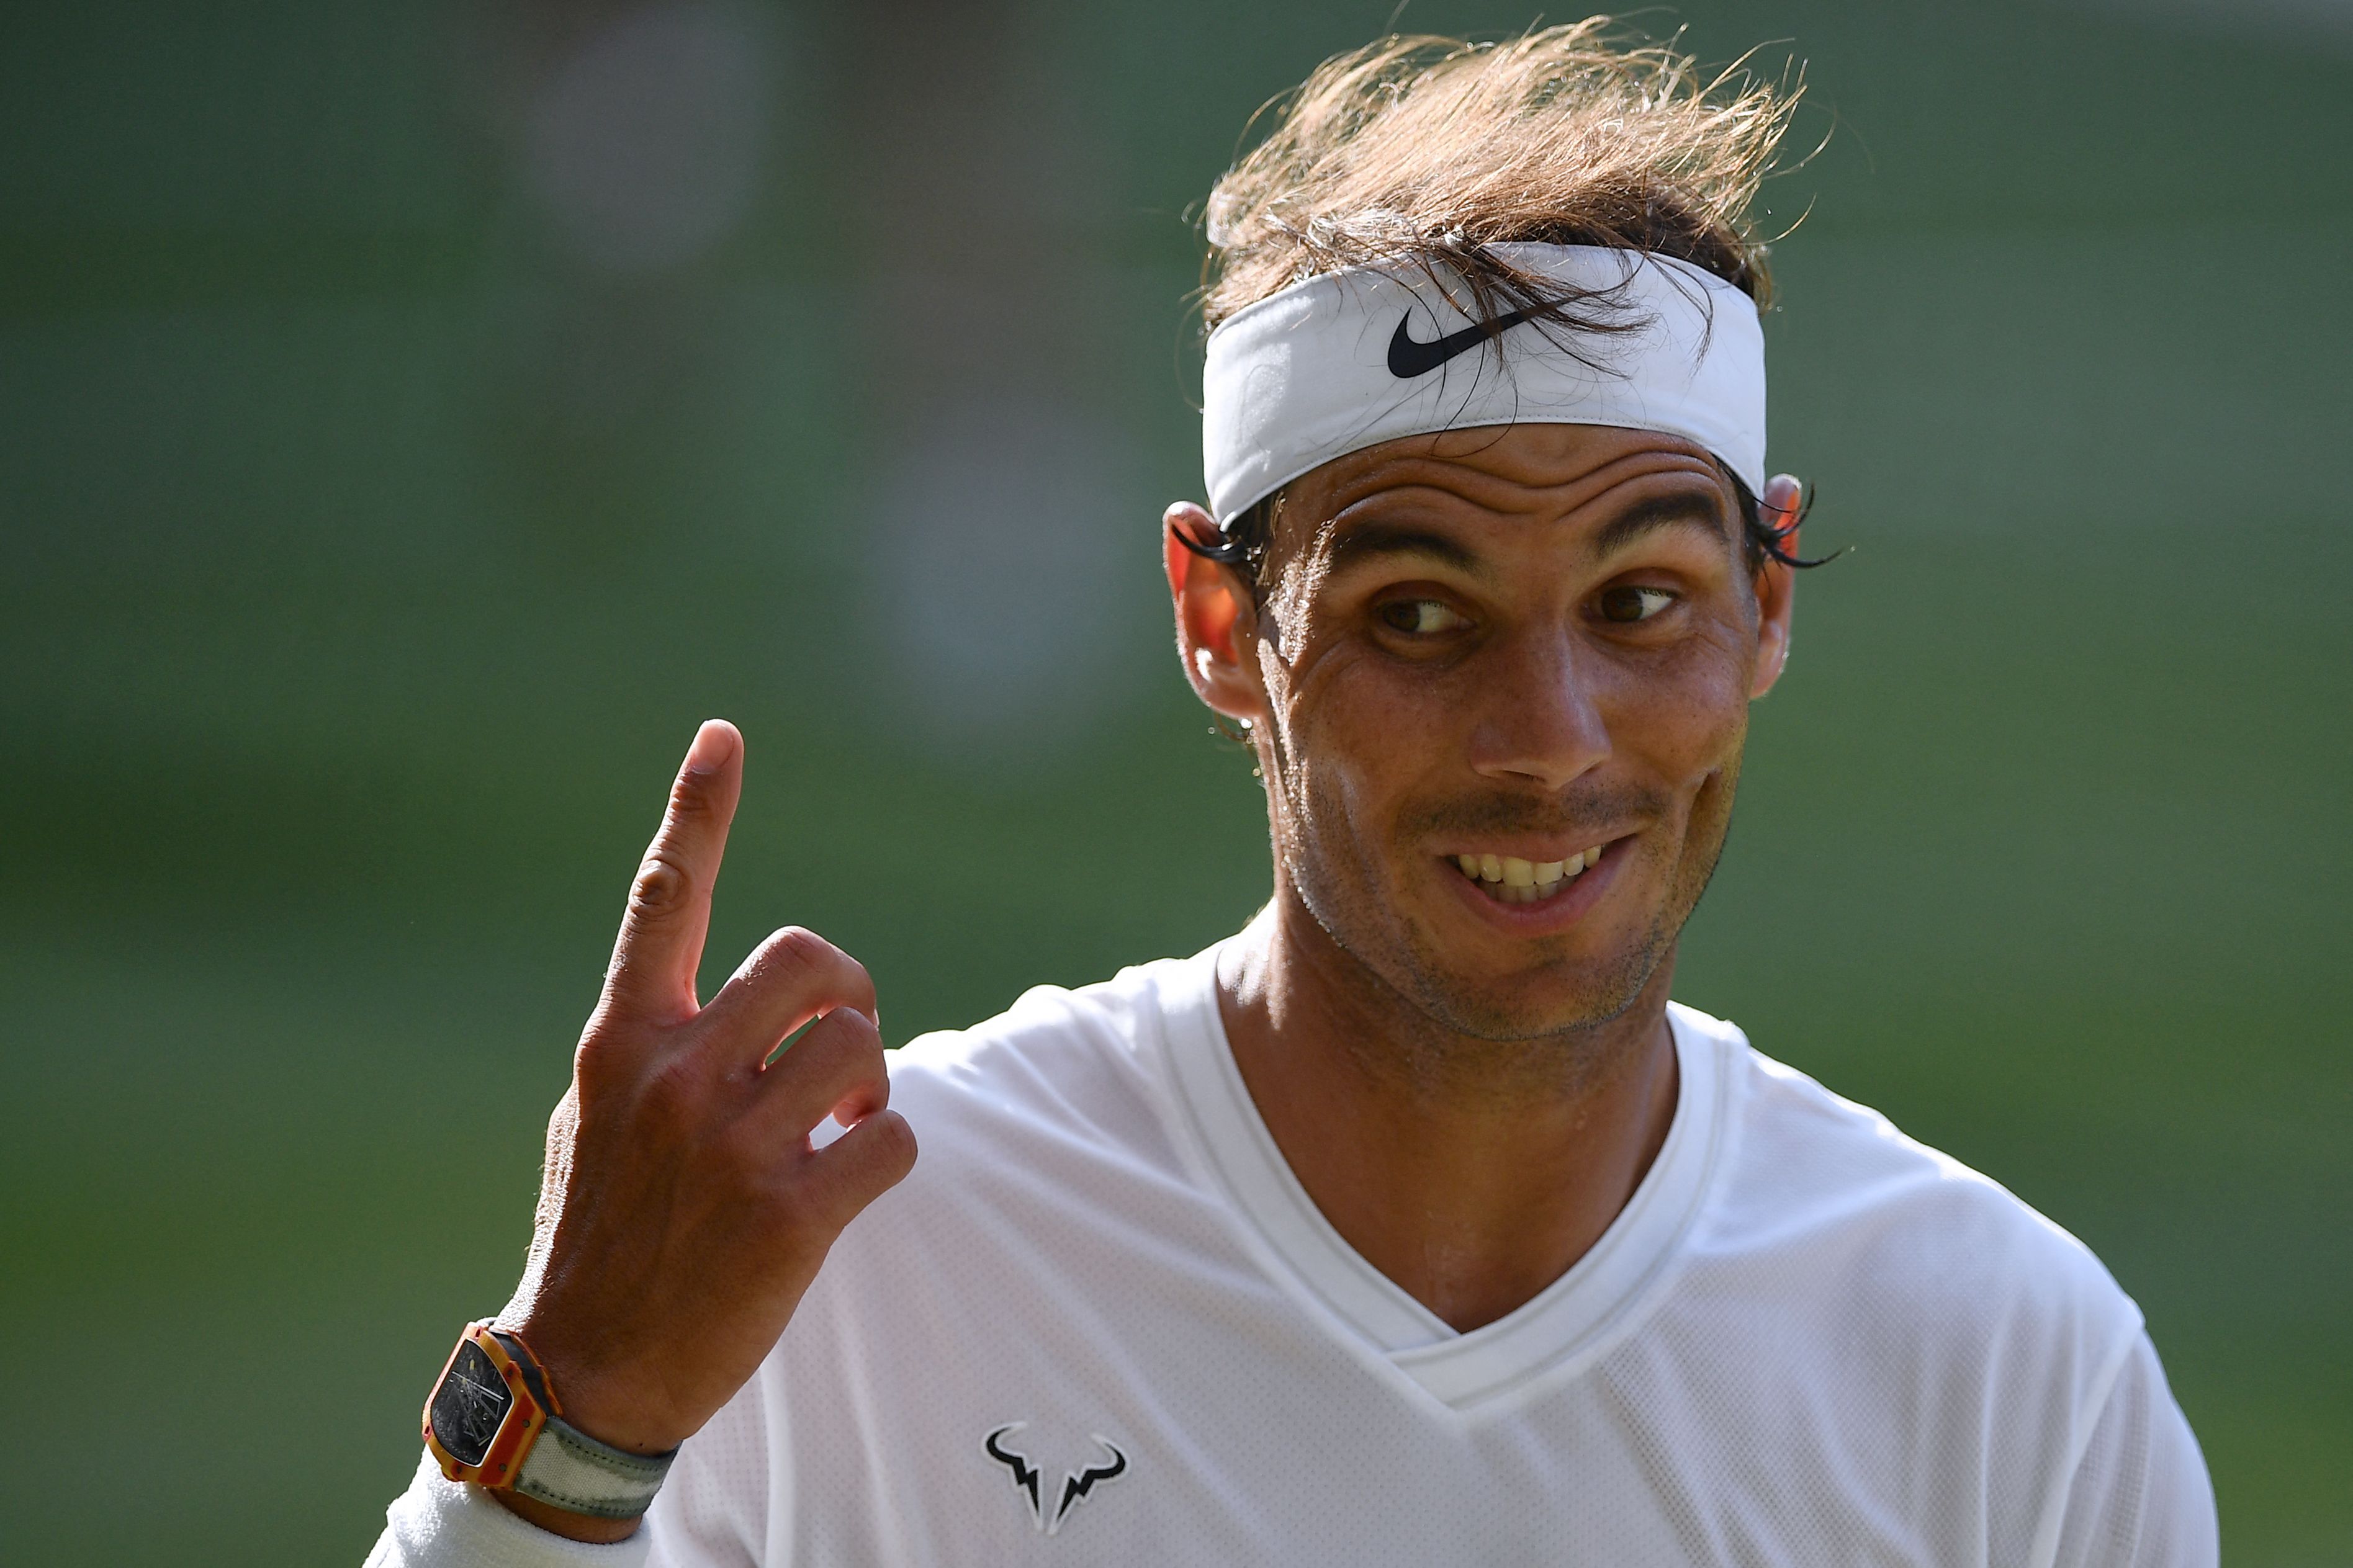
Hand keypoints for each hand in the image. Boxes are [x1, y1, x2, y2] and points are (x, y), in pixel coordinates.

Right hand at [494, 721, 916, 1529]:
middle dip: (849, 994)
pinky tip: (848, 1186)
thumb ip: (661, 1048)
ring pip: (861, 1045)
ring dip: (872, 1081)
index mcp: (622, 1042)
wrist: (587, 1374)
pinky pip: (894, 1135)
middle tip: (840, 1052)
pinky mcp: (791, 1212)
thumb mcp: (597, 1120)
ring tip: (840, 1125)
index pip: (664, 901)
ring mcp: (732, 1143)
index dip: (697, 810)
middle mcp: (675, 1075)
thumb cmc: (603, 1237)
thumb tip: (737, 1006)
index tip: (723, 736)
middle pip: (811, 961)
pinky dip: (889, 1152)